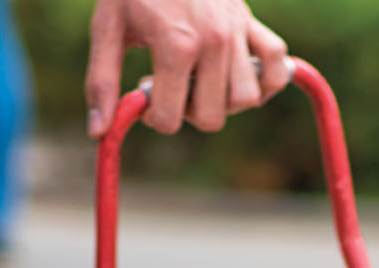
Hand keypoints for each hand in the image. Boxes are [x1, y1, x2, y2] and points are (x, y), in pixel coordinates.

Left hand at [86, 0, 291, 138]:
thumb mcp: (107, 28)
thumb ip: (101, 82)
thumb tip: (99, 134)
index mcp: (176, 47)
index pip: (170, 119)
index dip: (153, 115)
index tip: (145, 90)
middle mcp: (213, 43)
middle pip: (212, 118)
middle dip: (188, 111)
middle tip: (173, 84)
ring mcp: (237, 33)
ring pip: (246, 101)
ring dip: (223, 100)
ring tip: (201, 78)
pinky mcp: (253, 23)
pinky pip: (279, 67)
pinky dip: (267, 80)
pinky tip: (239, 76)